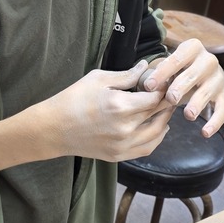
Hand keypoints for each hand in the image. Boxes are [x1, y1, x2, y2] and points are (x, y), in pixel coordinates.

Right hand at [41, 62, 176, 162]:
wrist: (54, 128)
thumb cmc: (73, 99)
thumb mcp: (98, 79)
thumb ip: (126, 75)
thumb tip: (145, 67)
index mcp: (120, 106)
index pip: (155, 98)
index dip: (163, 89)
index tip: (166, 82)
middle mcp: (125, 128)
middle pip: (158, 114)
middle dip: (166, 102)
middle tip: (170, 92)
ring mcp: (122, 145)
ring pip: (157, 133)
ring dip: (165, 120)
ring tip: (165, 109)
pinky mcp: (118, 155)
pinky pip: (146, 149)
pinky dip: (156, 138)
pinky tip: (158, 128)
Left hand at [139, 39, 223, 136]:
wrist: (201, 69)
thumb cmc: (179, 68)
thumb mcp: (170, 66)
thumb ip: (160, 75)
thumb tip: (149, 88)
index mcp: (193, 48)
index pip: (176, 60)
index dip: (162, 73)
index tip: (149, 86)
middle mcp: (209, 61)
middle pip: (193, 75)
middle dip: (181, 87)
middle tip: (170, 99)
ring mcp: (219, 78)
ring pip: (207, 92)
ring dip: (198, 104)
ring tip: (188, 115)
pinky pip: (222, 110)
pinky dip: (215, 123)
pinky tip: (205, 133)